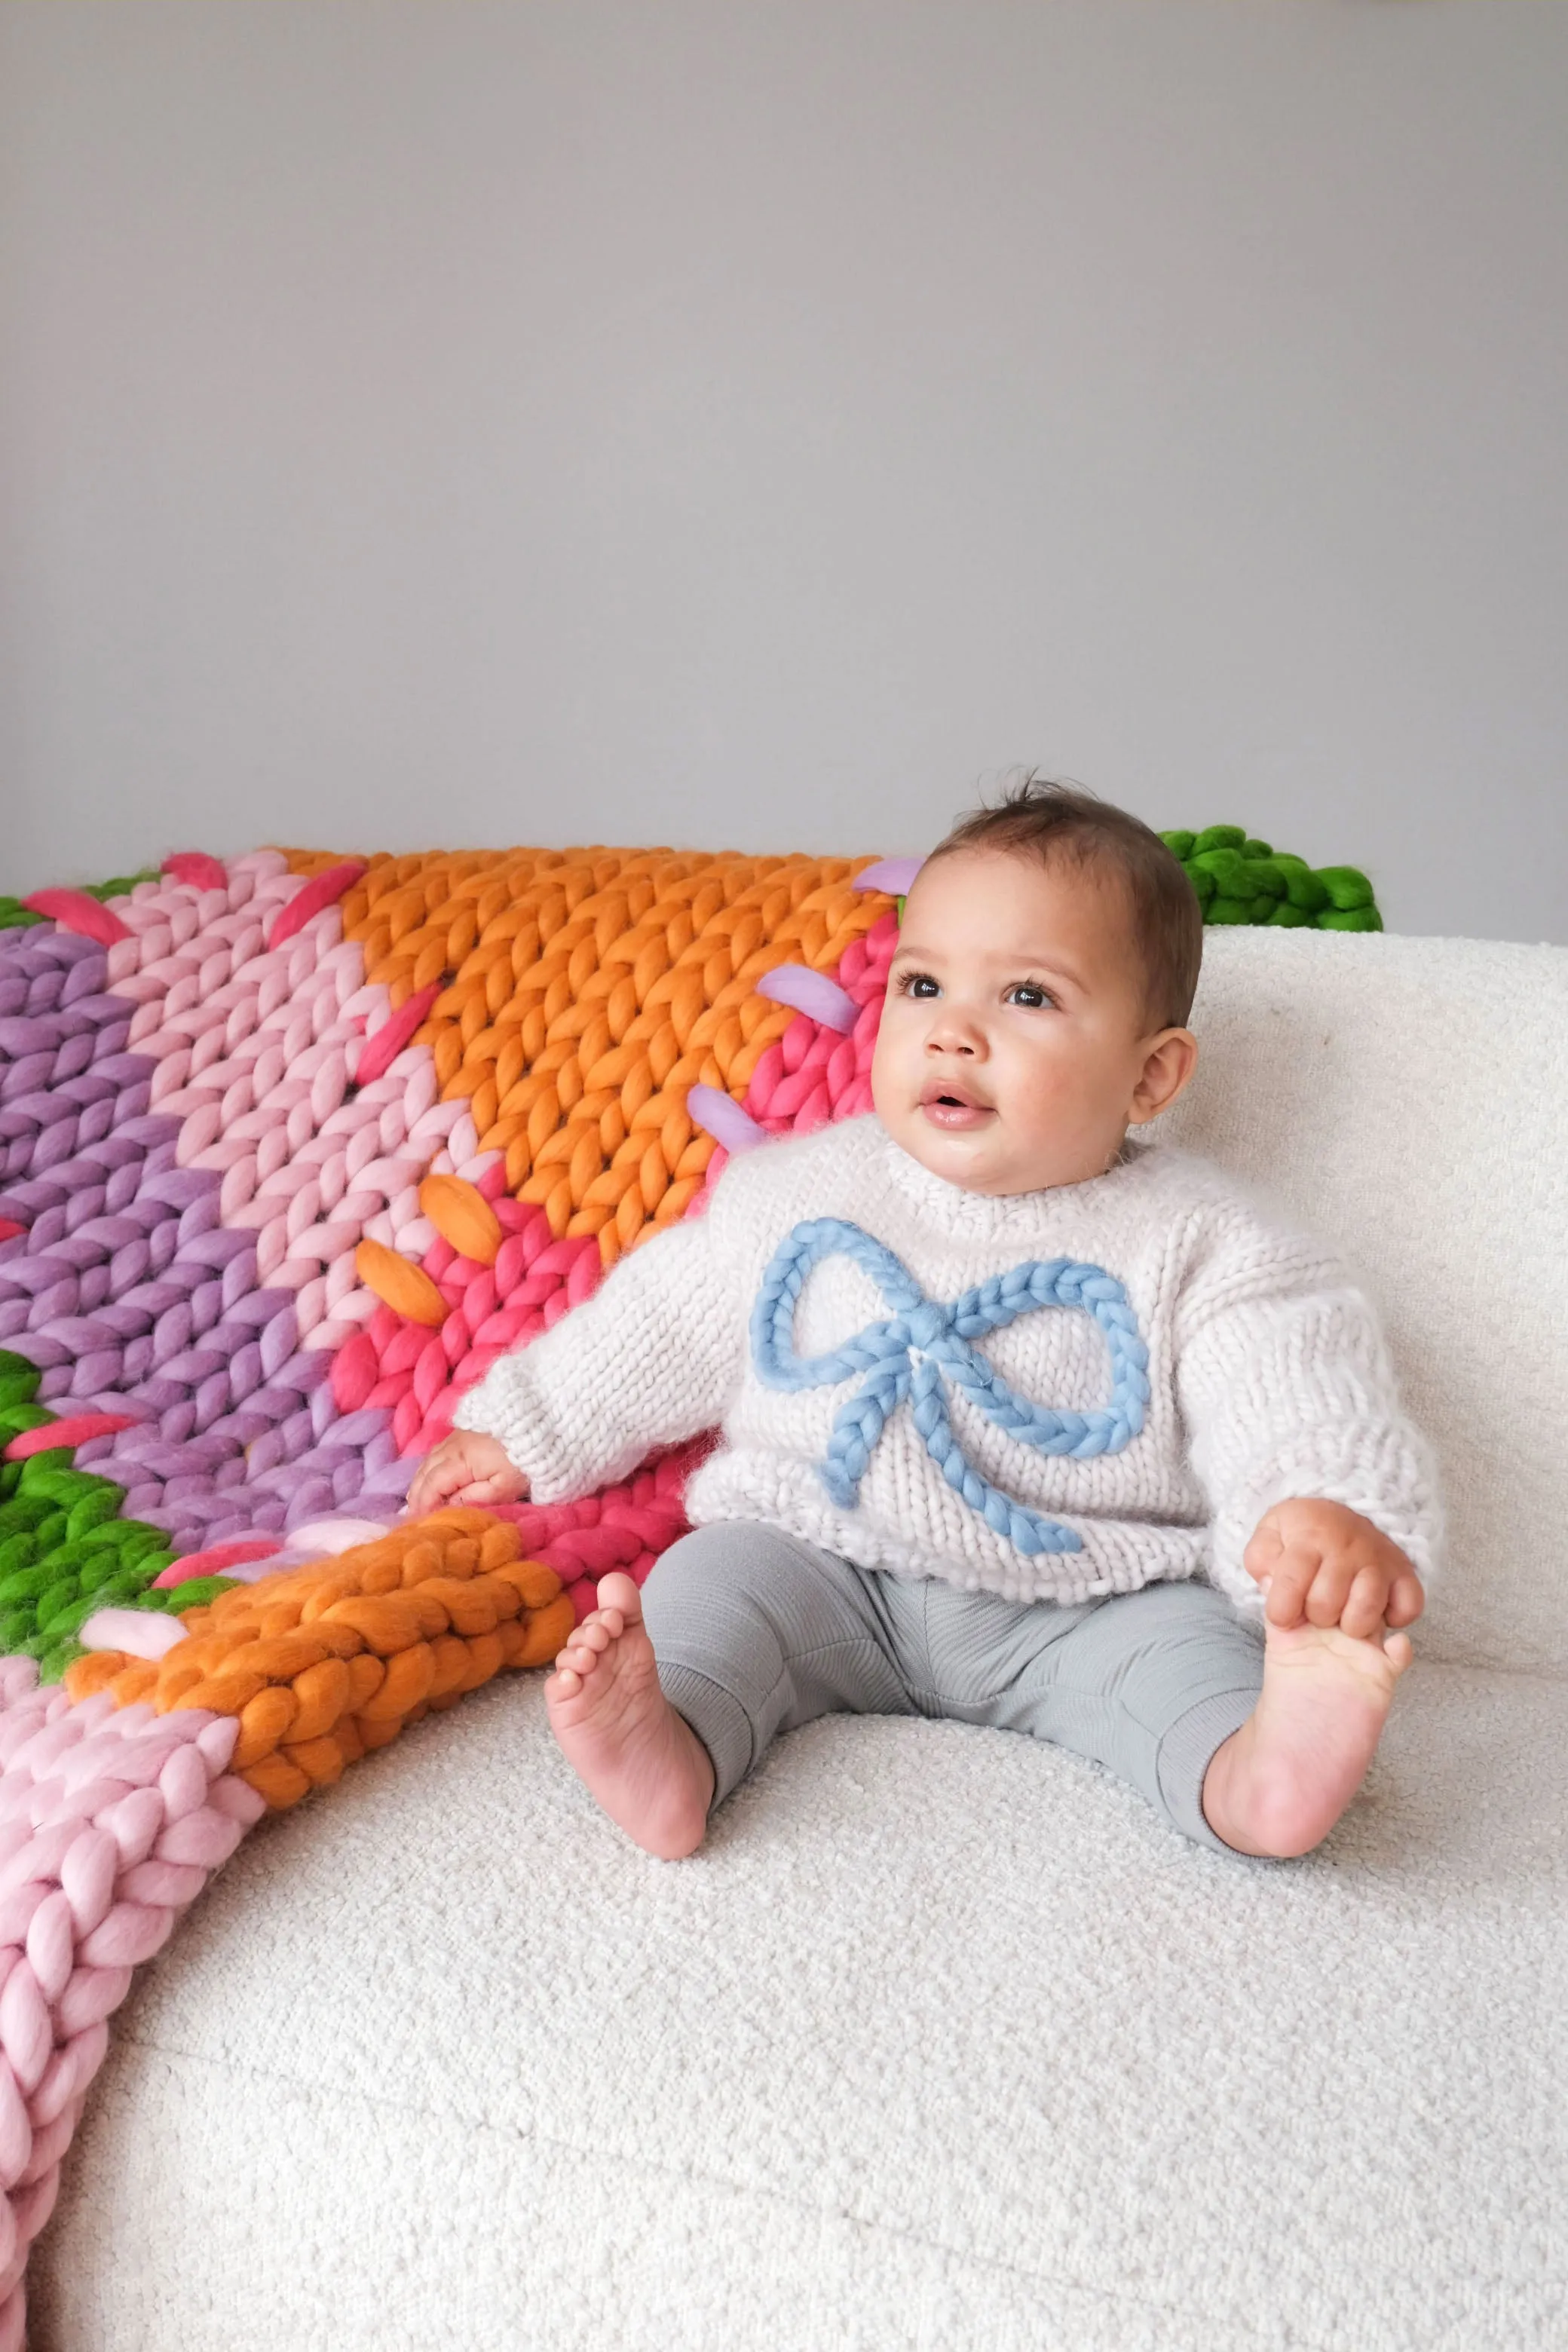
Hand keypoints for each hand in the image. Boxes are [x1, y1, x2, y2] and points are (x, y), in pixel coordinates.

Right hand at [405, 1429, 527, 1516]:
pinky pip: (438, 1452)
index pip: (432, 1485)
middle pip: (425, 1471)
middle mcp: (452, 1445)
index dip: (423, 1504)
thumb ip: (474, 1498)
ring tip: (418, 1501)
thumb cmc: (526, 1460)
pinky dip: (431, 1468)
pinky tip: (433, 1478)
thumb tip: (448, 1505)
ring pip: (429, 1460)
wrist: (543, 1422)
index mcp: (459, 1459)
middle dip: (417, 1494)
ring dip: (422, 1481)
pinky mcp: (465, 1430)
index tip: (417, 1523)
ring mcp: (457, 1435)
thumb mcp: (504, 1486)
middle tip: (412, 1516)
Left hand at [1244, 1498, 1423, 1638]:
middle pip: (1326, 1603)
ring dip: (1350, 1623)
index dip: (1280, 1610)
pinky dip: (1395, 1617)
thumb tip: (1272, 1587)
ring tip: (1342, 1616)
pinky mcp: (1405, 1573)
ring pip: (1366, 1608)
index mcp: (1308, 1539)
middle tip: (1314, 1609)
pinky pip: (1409, 1606)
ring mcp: (1379, 1561)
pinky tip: (1376, 1613)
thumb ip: (1262, 1561)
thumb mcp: (1269, 1536)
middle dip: (1314, 1616)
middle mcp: (1347, 1549)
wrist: (1342, 1506)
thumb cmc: (1301, 1532)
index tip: (1281, 1618)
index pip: (1289, 1582)